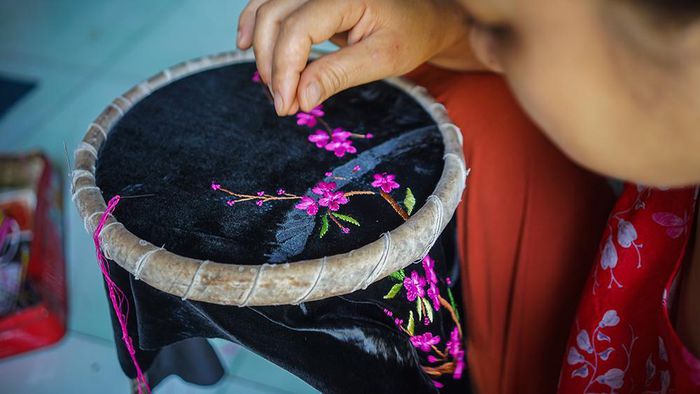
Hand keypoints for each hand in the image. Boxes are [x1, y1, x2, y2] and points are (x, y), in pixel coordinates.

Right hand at [237, 0, 481, 115]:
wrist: (423, 16)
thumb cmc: (410, 35)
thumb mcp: (381, 59)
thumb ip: (338, 75)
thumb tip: (300, 98)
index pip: (298, 29)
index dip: (285, 70)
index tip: (286, 106)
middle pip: (274, 17)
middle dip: (270, 64)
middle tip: (283, 104)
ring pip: (265, 9)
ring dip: (259, 47)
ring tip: (271, 85)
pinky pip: (269, 3)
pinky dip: (255, 24)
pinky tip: (245, 45)